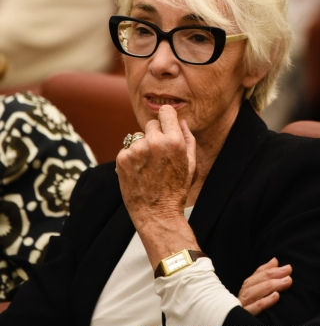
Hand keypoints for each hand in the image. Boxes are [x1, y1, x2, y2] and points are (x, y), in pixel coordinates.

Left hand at [116, 105, 195, 226]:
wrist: (156, 213)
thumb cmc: (176, 189)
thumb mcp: (190, 164)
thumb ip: (188, 138)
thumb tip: (181, 120)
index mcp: (173, 141)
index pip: (165, 111)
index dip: (166, 118)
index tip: (166, 124)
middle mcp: (154, 142)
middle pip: (151, 124)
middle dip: (155, 135)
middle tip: (158, 155)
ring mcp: (136, 150)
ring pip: (138, 137)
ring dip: (142, 147)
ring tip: (148, 167)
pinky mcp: (122, 158)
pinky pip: (127, 149)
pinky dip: (132, 157)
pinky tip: (139, 172)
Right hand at [238, 258, 291, 315]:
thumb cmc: (250, 308)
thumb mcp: (257, 291)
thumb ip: (264, 275)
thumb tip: (275, 260)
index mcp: (247, 288)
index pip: (258, 275)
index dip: (272, 270)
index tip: (288, 268)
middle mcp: (243, 294)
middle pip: (257, 282)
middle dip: (274, 275)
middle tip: (289, 272)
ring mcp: (242, 306)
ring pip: (255, 293)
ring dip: (272, 285)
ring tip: (286, 282)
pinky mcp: (243, 318)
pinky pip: (254, 309)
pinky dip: (265, 301)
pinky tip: (276, 296)